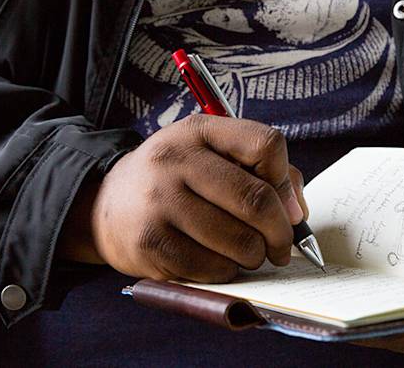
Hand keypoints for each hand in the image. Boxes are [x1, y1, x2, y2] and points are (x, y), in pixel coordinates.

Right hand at [57, 114, 307, 282]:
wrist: (108, 205)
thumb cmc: (177, 180)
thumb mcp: (212, 154)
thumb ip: (262, 171)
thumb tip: (295, 213)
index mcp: (198, 130)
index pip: (265, 145)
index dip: (285, 179)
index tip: (285, 203)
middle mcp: (175, 160)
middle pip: (256, 200)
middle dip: (280, 232)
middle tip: (281, 246)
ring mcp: (159, 202)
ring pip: (239, 241)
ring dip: (254, 256)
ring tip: (247, 252)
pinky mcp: (150, 243)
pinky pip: (213, 268)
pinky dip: (226, 271)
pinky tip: (218, 261)